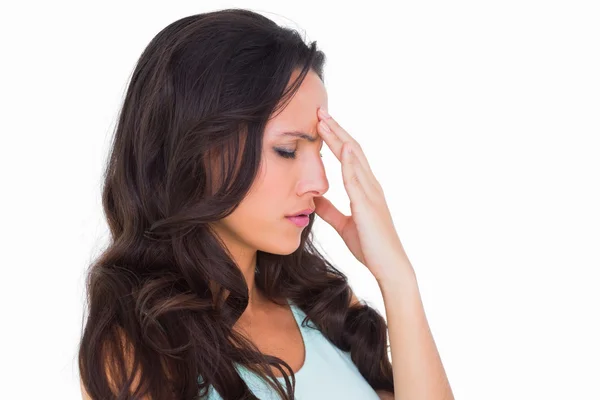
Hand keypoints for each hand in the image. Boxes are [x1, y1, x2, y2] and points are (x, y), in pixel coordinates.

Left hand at [314, 107, 409, 280]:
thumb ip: (330, 210)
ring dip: (339, 138)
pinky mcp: (368, 205)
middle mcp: (371, 186)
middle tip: (319, 111)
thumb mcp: (344, 225)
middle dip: (336, 130)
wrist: (389, 267)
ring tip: (324, 121)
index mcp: (366, 189)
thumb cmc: (370, 247)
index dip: (336, 139)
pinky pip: (357, 179)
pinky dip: (350, 161)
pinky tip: (342, 146)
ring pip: (354, 158)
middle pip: (352, 150)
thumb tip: (313, 199)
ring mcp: (371, 193)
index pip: (349, 157)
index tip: (320, 124)